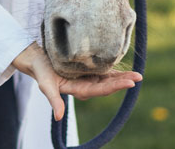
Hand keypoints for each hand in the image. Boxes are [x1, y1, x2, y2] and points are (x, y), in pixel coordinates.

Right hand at [11, 43, 141, 120]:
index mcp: (79, 90)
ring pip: (108, 78)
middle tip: (139, 76)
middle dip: (123, 81)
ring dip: (122, 76)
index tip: (130, 82)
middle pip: (108, 85)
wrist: (35, 58)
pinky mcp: (87, 69)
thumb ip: (54, 100)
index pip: (101, 90)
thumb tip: (59, 117)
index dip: (116, 86)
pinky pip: (104, 70)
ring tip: (137, 73)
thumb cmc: (40, 70)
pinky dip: (114, 69)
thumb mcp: (45, 85)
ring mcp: (87, 77)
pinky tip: (124, 67)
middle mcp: (85, 85)